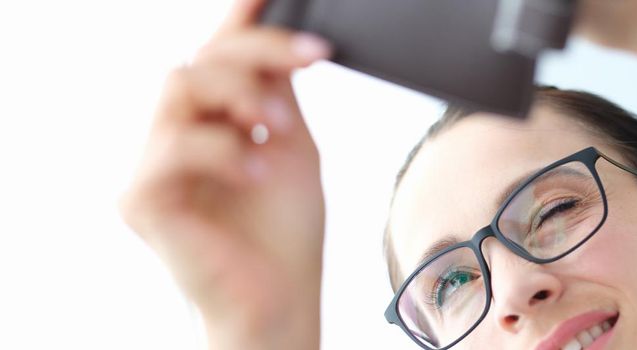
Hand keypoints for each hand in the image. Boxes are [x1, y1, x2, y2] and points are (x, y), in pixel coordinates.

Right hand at [120, 0, 330, 347]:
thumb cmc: (283, 236)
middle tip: (312, 57)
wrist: (279, 300)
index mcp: (207, 125)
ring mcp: (151, 167)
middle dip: (259, 50)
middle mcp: (172, 138)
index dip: (239, 19)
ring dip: (241, 94)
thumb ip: (276, 100)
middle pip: (199, 59)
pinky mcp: (139, 198)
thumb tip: (277, 48)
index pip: (215, 58)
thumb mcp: (292, 149)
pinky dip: (226, 148)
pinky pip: (175, 144)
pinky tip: (258, 168)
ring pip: (179, 85)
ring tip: (278, 127)